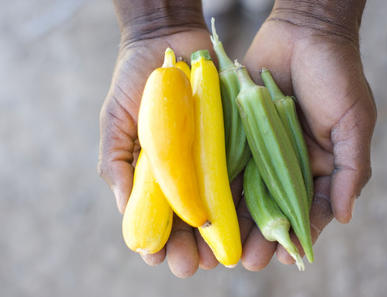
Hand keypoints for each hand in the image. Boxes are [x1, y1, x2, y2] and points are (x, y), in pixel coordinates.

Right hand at [97, 0, 236, 277]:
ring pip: (217, 210)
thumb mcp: (116, 121)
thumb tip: (125, 209)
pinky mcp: (235, 147)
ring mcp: (211, 164)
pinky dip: (245, 205)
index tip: (159, 255)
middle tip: (193, 263)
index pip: (155, 219)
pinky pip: (241, 179)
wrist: (170, 42)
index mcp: (154, 176)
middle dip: (189, 249)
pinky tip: (247, 225)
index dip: (156, 242)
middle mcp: (185, 176)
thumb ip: (115, 162)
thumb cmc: (137, 83)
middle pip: (188, 223)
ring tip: (222, 257)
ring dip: (218, 237)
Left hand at [239, 0, 375, 269]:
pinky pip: (227, 164)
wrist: (303, 33)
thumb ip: (352, 169)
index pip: (309, 209)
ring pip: (246, 193)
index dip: (299, 234)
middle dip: (261, 236)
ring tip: (221, 247)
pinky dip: (218, 187)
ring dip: (235, 221)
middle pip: (272, 208)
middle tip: (246, 261)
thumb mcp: (353, 122)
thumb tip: (345, 216)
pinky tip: (206, 209)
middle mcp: (287, 163)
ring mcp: (261, 150)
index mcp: (320, 166)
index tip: (288, 257)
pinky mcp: (239, 134)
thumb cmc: (336, 76)